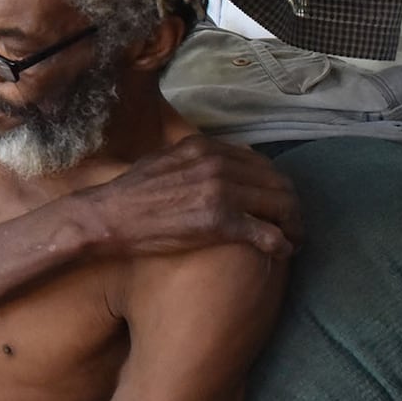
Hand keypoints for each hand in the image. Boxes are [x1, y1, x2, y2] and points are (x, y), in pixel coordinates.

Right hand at [77, 135, 301, 258]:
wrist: (108, 217)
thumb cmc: (128, 194)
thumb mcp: (162, 159)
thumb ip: (191, 157)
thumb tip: (211, 160)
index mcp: (206, 148)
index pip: (260, 162)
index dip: (275, 183)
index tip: (276, 200)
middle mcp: (218, 164)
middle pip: (277, 182)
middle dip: (291, 205)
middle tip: (292, 223)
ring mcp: (221, 192)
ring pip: (281, 206)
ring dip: (293, 225)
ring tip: (292, 239)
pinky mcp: (220, 223)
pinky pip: (268, 234)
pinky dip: (282, 244)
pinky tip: (283, 252)